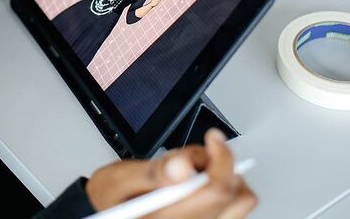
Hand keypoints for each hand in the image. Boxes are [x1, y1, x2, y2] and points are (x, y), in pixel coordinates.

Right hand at [85, 129, 257, 218]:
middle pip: (236, 196)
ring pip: (240, 201)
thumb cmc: (112, 200)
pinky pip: (233, 206)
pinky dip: (220, 186)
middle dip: (218, 165)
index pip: (217, 192)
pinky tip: (195, 183)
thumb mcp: (119, 180)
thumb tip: (184, 165)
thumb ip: (152, 172)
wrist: (109, 213)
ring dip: (220, 177)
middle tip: (189, 158)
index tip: (213, 139)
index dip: (222, 159)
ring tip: (189, 173)